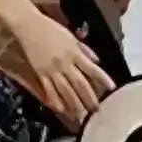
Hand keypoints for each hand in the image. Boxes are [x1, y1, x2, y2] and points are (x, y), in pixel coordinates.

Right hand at [12, 10, 115, 124]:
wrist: (29, 26)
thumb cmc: (51, 29)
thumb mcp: (71, 37)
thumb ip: (85, 50)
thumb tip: (96, 61)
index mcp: (74, 52)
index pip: (93, 69)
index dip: (103, 79)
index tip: (112, 89)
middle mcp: (65, 63)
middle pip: (80, 84)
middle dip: (89, 98)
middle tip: (97, 110)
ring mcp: (52, 69)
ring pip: (65, 91)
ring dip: (74, 104)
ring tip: (81, 116)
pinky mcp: (40, 73)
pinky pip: (49, 90)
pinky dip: (55, 100)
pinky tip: (61, 109)